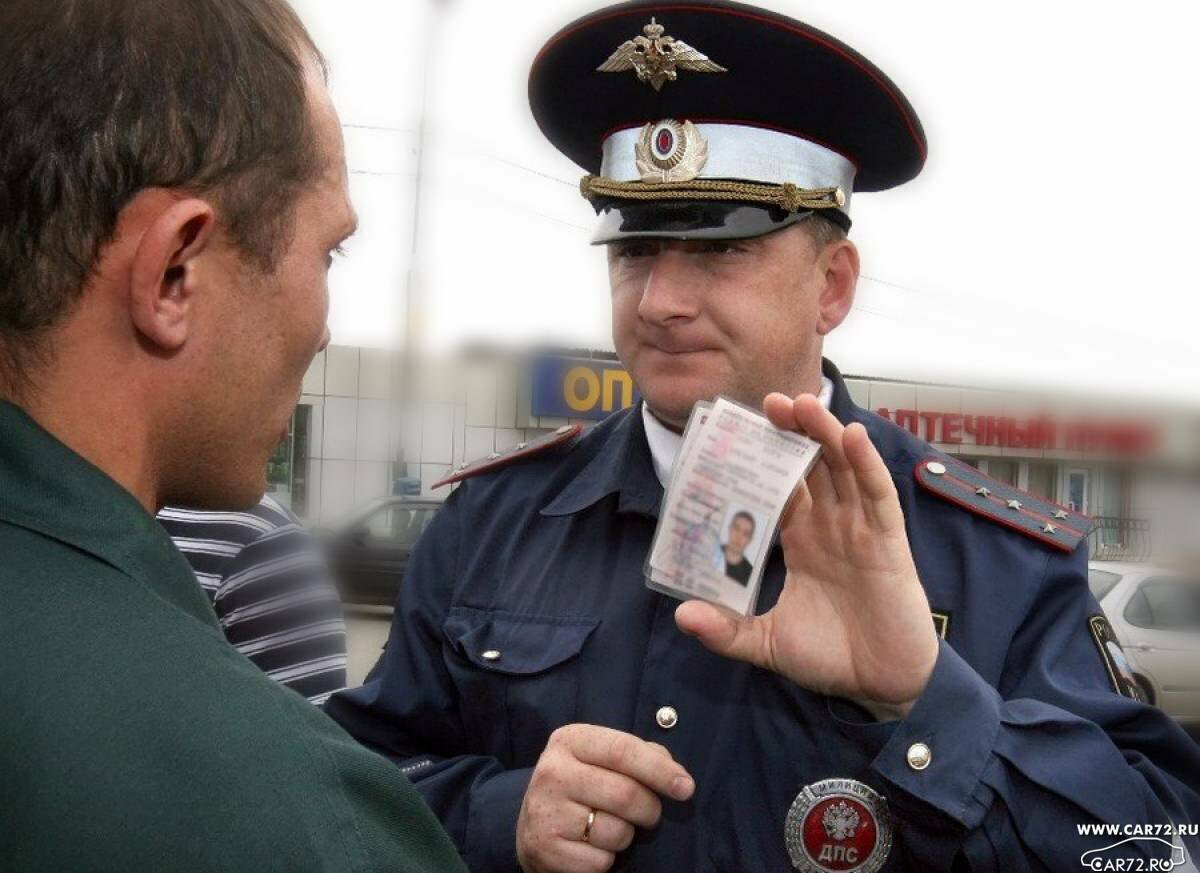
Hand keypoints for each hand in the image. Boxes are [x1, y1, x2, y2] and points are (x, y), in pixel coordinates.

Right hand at [516, 724, 694, 872]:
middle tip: (649, 814)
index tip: (686, 788)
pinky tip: (592, 846)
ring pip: (617, 832)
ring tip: (610, 826)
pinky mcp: (545, 850)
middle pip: (626, 794)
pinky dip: (607, 858)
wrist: (531, 823)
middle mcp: (552, 772)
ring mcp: (546, 812)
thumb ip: (640, 756)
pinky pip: (601, 861)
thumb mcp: (601, 758)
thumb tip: (677, 777)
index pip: (624, 751)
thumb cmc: (581, 784)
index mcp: (570, 740)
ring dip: (626, 835)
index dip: (660, 771)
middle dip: (650, 809)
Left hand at [675, 393, 938, 717]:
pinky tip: (851, 434)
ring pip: (843, 468)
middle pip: (811, 465)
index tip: (735, 431)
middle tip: (766, 400)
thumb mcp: (767, 644)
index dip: (762, 459)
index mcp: (802, 540)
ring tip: (800, 402)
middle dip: (791, 431)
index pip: (779, 487)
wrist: (882, 686)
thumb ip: (727, 630)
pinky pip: (877, 494)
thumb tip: (682, 616)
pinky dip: (865, 462)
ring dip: (823, 432)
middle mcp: (830, 526)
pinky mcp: (888, 541)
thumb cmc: (831, 657)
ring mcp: (860, 529)